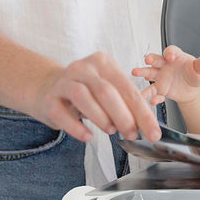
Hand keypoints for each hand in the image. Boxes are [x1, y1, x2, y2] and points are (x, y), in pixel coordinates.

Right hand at [33, 51, 161, 143]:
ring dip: (101, 117)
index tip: (153, 132)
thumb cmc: (84, 91)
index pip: (128, 88)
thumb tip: (144, 126)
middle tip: (132, 134)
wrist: (46, 87)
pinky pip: (62, 113)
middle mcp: (84, 68)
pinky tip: (88, 136)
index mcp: (103, 63)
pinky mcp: (50, 99)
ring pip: (84, 96)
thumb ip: (124, 104)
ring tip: (111, 131)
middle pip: (107, 91)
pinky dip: (77, 127)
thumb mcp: (106, 90)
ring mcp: (64, 82)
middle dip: (124, 116)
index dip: (142, 112)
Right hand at [132, 46, 199, 106]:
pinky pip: (155, 92)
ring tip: (136, 74)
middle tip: (147, 60)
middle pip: (156, 60)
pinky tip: (153, 100)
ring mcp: (161, 76)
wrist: (193, 90)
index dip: (169, 53)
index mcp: (176, 56)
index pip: (170, 51)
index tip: (170, 57)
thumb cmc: (195, 75)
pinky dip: (154, 96)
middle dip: (151, 59)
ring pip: (150, 73)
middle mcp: (165, 65)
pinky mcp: (160, 89)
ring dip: (143, 73)